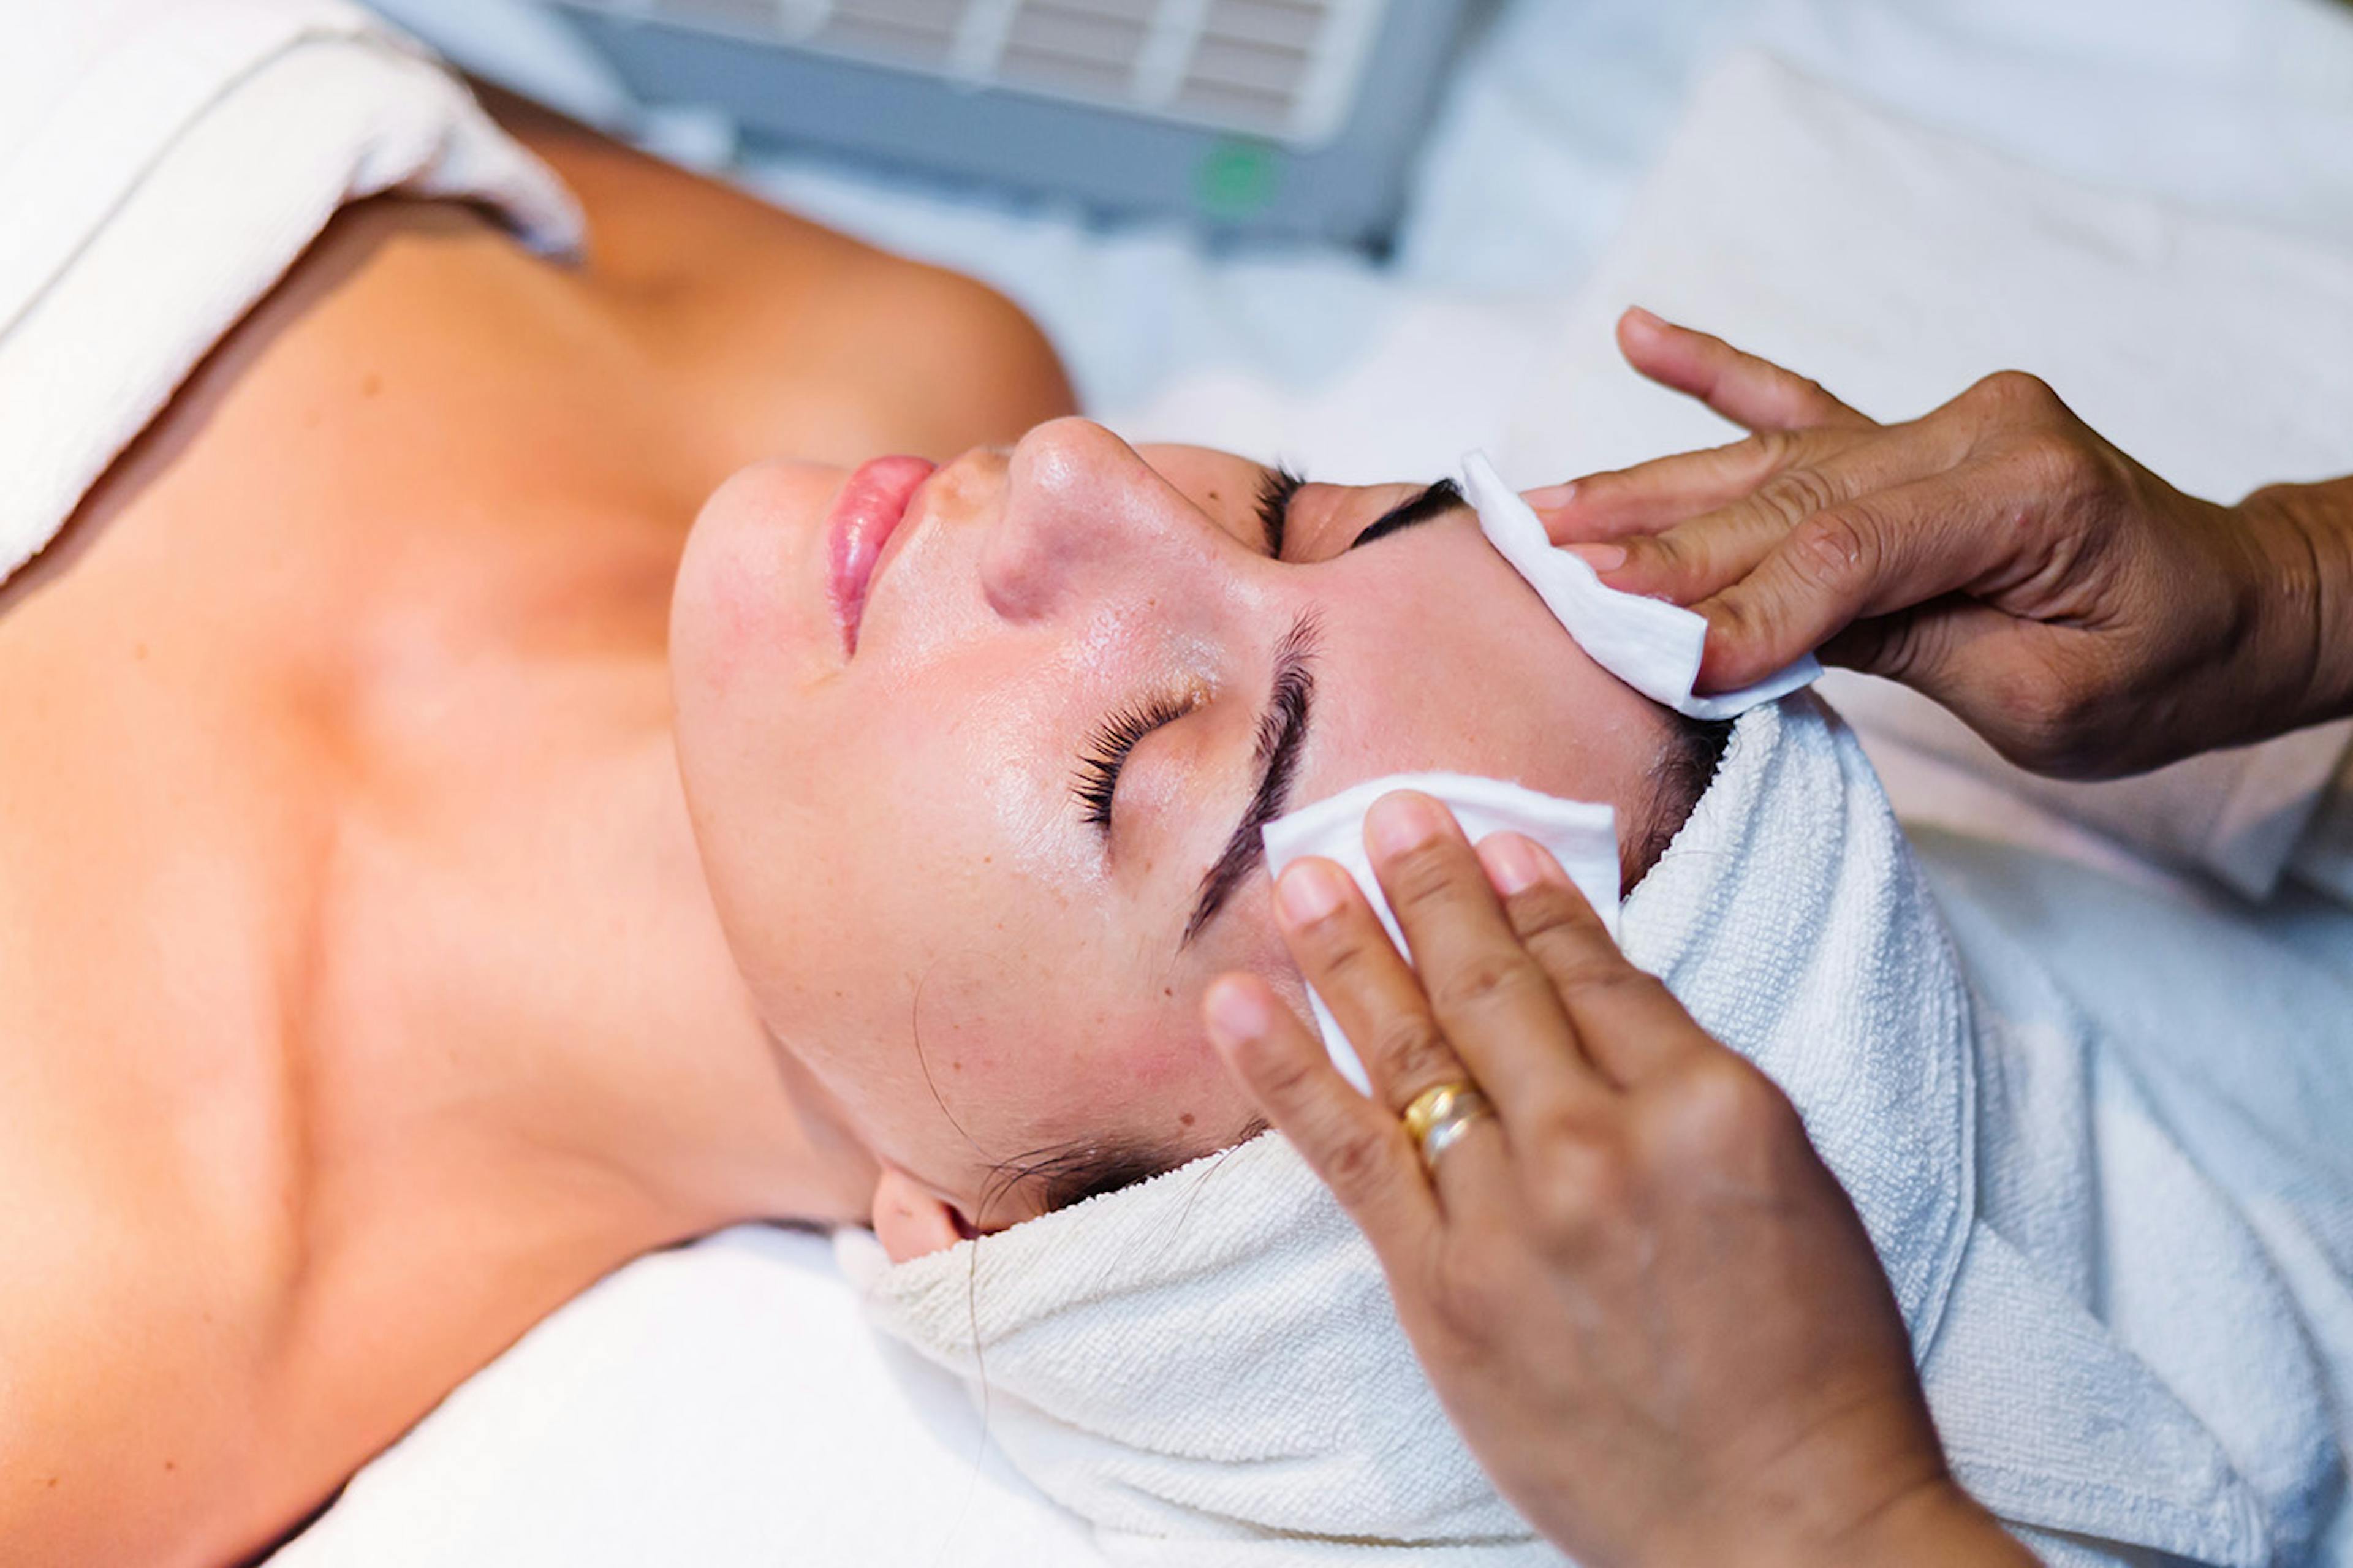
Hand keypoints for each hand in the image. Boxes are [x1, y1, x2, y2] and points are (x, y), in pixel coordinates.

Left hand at [1201, 793, 2030, 1567]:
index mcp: (1711, 1104)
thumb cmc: (1816, 1365)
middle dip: (1433, 890)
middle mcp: (1602, 1143)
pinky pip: (1350, 1156)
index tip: (1492, 843)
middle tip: (1383, 815)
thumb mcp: (1791, 1185)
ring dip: (1349, 951)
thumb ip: (1690, 1081)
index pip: (1598, 971)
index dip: (1534, 899)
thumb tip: (1597, 987)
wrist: (1784, 1524)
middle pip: (1497, 989)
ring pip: (1414, 1051)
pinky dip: (1288, 1073)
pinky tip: (1239, 1007)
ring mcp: (1513, 1214)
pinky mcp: (1443, 1287)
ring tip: (1298, 877)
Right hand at [1528, 308, 2334, 776]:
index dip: (1737, 607)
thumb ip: (1898, 648)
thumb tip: (1738, 641)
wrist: (2234, 607)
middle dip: (1656, 551)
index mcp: (2024, 491)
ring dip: (1646, 489)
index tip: (1644, 654)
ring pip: (1765, 463)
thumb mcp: (2047, 700)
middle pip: (1783, 501)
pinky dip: (1715, 374)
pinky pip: (1797, 403)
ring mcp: (1937, 423)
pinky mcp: (1910, 436)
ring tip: (1538, 510)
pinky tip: (1643, 336)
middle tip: (1542, 579)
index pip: (1844, 552)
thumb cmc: (2159, 670)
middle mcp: (1972, 433)